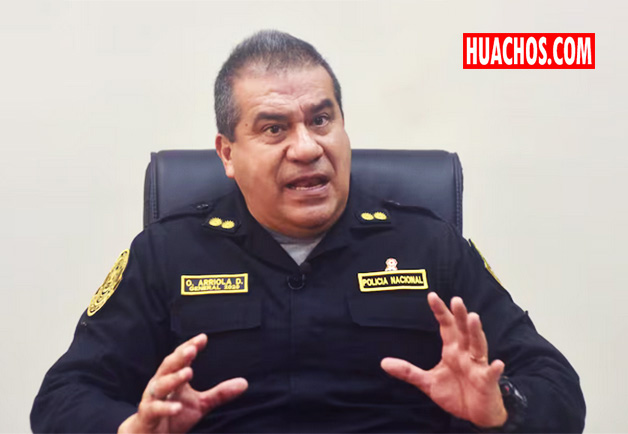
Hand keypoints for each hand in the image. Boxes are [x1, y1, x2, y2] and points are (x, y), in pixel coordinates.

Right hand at [118, 333, 247, 433]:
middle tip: (192, 349)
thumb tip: (245, 383)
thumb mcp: (200, 404)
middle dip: (180, 357)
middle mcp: (159, 385)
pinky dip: (166, 408)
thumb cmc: (174, 416)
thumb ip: (219, 393)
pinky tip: (178, 407)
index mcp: (172, 378)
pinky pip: (154, 410)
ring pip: (159, 385)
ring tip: (188, 372)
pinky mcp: (147, 417)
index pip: (180, 358)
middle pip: (168, 366)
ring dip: (173, 378)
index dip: (190, 346)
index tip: (203, 338)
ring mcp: (151, 400)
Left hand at [381, 292, 506, 427]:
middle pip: (463, 330)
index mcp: (452, 350)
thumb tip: (383, 362)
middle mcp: (466, 353)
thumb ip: (407, 371)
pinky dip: (495, 369)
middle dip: (459, 315)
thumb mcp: (427, 382)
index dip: (440, 311)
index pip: (446, 326)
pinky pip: (491, 373)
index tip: (431, 296)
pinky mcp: (487, 381)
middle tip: (456, 300)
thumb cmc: (455, 394)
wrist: (474, 415)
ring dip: (476, 332)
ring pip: (478, 345)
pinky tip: (497, 363)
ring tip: (474, 318)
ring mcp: (478, 366)